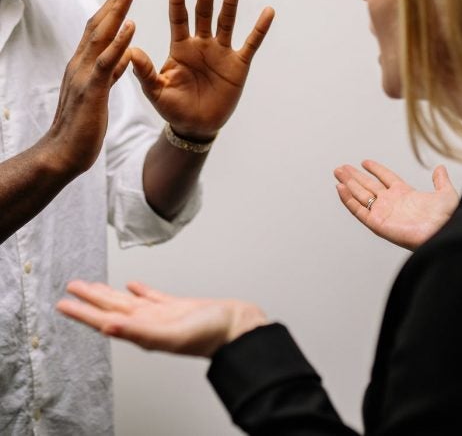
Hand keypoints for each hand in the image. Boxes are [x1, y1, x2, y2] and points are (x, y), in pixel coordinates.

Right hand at [40, 0, 135, 178]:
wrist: (62, 154)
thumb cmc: (81, 126)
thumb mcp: (99, 93)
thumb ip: (109, 73)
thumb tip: (123, 56)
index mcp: (82, 64)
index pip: (97, 29)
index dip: (111, 8)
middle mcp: (80, 64)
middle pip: (97, 24)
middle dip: (115, 0)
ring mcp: (83, 75)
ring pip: (100, 35)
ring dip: (116, 11)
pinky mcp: (91, 89)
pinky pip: (106, 61)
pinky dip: (119, 42)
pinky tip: (131, 26)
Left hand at [56, 280, 267, 357]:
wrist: (237, 328)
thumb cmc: (211, 335)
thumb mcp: (172, 334)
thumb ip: (139, 332)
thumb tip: (108, 327)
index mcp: (143, 330)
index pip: (105, 320)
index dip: (83, 312)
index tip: (63, 303)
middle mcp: (148, 323)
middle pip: (112, 308)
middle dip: (90, 298)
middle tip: (72, 287)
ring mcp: (162, 315)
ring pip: (128, 302)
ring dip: (110, 294)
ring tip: (94, 286)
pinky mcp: (177, 307)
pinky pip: (152, 297)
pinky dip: (140, 290)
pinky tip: (134, 286)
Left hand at [129, 0, 274, 139]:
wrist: (196, 126)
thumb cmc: (173, 108)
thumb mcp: (156, 91)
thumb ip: (145, 71)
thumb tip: (130, 50)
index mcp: (180, 47)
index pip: (179, 17)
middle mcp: (201, 44)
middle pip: (204, 12)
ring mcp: (221, 52)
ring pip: (226, 21)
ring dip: (230, 1)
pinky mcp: (239, 65)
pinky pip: (251, 43)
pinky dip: (259, 28)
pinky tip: (268, 11)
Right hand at [335, 160, 458, 249]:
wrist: (443, 232)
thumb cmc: (447, 218)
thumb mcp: (446, 194)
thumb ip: (440, 181)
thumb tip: (440, 168)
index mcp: (404, 194)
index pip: (385, 178)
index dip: (375, 169)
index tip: (364, 162)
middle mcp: (391, 203)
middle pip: (368, 185)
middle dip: (354, 176)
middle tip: (341, 167)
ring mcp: (383, 212)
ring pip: (360, 195)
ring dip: (348, 184)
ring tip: (337, 173)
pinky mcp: (377, 223)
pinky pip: (359, 210)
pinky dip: (348, 200)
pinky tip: (340, 188)